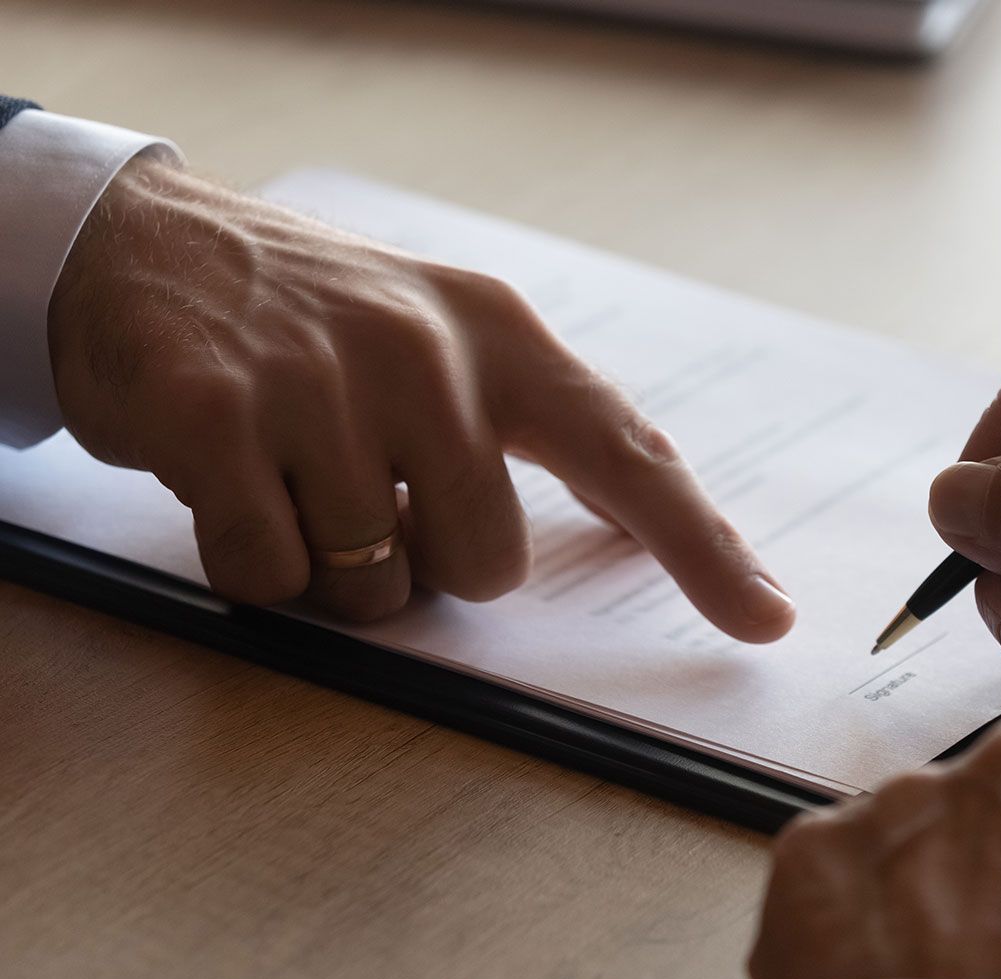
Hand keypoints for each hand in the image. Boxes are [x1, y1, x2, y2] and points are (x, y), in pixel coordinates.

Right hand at [48, 155, 794, 638]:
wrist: (142, 244)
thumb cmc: (315, 321)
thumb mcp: (443, 338)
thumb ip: (533, 426)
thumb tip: (634, 528)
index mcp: (503, 336)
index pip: (628, 452)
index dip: (702, 547)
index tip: (766, 619)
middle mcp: (427, 352)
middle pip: (486, 564)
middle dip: (428, 563)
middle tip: (367, 492)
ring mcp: (322, 381)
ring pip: (377, 584)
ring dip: (335, 569)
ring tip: (293, 474)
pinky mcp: (220, 418)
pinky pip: (272, 576)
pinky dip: (251, 565)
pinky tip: (231, 482)